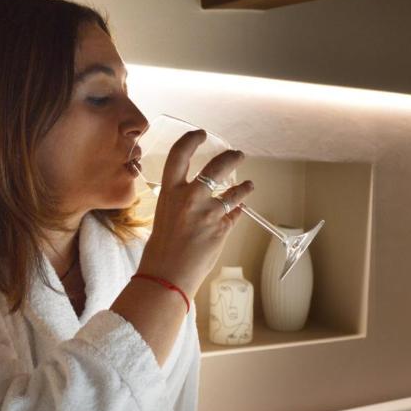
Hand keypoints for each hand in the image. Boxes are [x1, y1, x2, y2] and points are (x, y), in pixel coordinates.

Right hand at [138, 128, 253, 298]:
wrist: (166, 275)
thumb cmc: (161, 250)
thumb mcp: (164, 216)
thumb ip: (180, 203)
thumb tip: (198, 198)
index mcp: (170, 192)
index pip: (179, 154)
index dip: (192, 140)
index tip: (201, 135)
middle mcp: (190, 198)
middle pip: (216, 167)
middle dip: (231, 158)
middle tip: (238, 155)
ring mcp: (208, 213)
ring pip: (235, 191)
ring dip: (244, 187)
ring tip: (249, 185)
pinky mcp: (222, 228)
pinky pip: (235, 214)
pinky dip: (238, 211)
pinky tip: (240, 210)